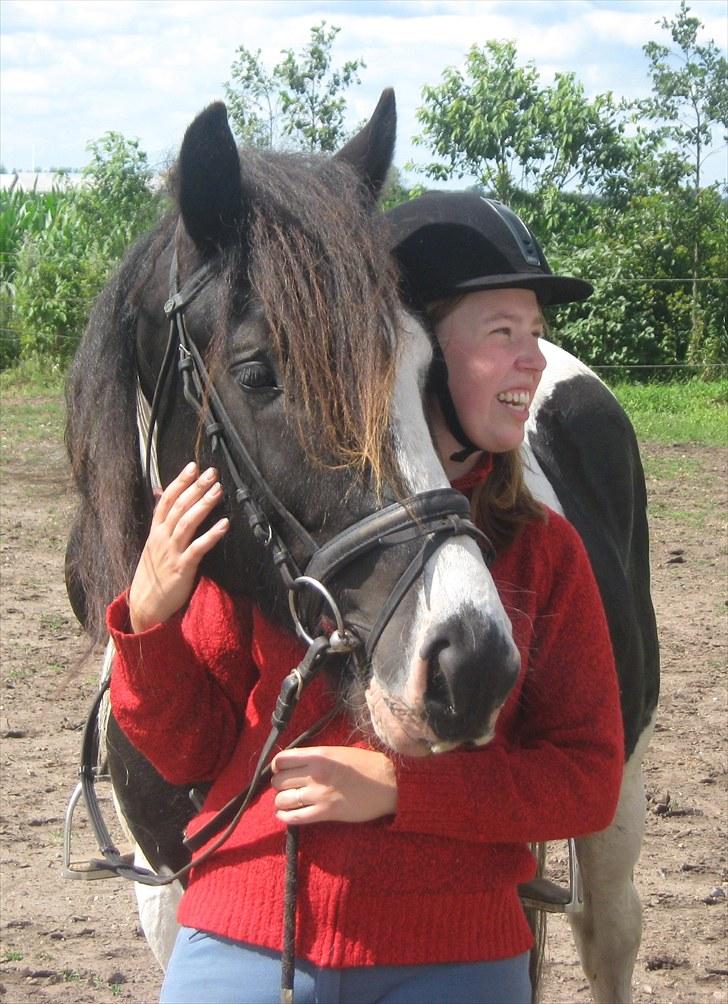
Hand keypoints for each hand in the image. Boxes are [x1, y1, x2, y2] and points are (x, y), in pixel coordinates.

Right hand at [128, 462, 228, 632]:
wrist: (144, 606)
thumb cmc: (153, 575)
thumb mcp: (153, 546)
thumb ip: (161, 523)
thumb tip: (160, 497)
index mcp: (155, 532)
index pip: (165, 500)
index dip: (179, 482)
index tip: (193, 466)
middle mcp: (162, 539)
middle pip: (178, 507)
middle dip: (196, 488)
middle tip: (212, 472)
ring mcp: (171, 552)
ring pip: (187, 523)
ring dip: (204, 504)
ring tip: (218, 490)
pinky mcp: (182, 568)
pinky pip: (198, 548)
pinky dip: (211, 535)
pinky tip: (225, 524)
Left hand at [271, 746, 396, 824]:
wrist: (388, 783)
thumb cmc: (366, 765)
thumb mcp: (337, 752)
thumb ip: (315, 756)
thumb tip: (294, 762)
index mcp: (318, 755)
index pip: (282, 760)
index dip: (277, 767)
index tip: (281, 771)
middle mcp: (315, 774)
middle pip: (279, 781)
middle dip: (279, 785)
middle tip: (287, 787)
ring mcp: (319, 795)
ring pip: (282, 799)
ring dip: (281, 801)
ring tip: (288, 801)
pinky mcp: (325, 813)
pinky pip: (295, 817)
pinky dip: (285, 817)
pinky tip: (284, 815)